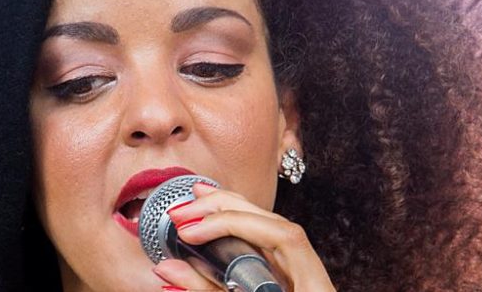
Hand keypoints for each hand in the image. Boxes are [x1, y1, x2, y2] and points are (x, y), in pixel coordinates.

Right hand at [152, 182, 336, 291]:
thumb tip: (168, 270)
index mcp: (313, 290)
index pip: (282, 236)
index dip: (236, 224)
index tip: (193, 233)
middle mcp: (311, 276)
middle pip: (273, 224)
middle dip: (225, 212)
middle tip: (182, 214)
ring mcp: (300, 277)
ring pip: (269, 229)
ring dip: (229, 211)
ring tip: (195, 199)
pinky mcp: (284, 281)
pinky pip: (263, 245)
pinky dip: (236, 230)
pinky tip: (215, 219)